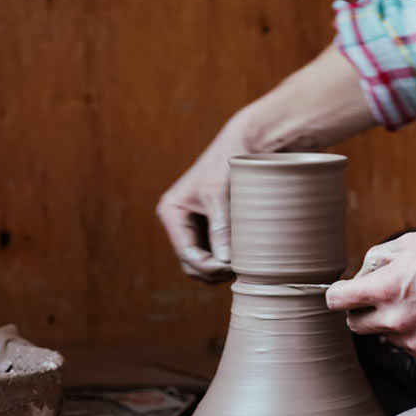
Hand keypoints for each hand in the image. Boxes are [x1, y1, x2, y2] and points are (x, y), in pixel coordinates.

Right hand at [155, 121, 250, 281]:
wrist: (243, 145)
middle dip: (211, 270)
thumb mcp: (219, 196)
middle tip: (237, 270)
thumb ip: (220, 228)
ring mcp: (193, 225)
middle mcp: (178, 221)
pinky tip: (243, 257)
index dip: (206, 265)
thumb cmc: (226, 165)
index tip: (229, 268)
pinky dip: (226, 258)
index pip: (185, 251)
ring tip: (242, 265)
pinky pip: (214, 251)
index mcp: (171, 211)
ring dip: (219, 267)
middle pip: (190, 261)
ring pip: (202, 260)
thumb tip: (225, 261)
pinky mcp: (209, 225)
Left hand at [325, 231, 415, 361]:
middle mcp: (395, 320)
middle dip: (362, 310)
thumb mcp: (412, 243)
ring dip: (392, 321)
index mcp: (386, 289)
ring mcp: (414, 341)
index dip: (339, 293)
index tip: (345, 291)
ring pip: (385, 335)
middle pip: (355, 325)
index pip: (336, 301)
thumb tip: (361, 275)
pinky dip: (415, 332)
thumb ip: (377, 259)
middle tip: (384, 295)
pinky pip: (410, 346)